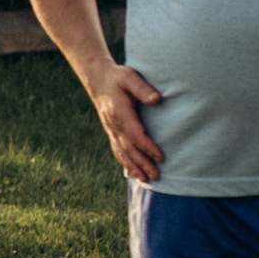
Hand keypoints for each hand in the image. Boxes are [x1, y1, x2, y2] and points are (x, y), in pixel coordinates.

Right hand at [85, 59, 164, 181]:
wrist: (98, 78)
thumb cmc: (117, 77)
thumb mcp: (130, 77)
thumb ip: (143, 88)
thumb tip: (156, 99)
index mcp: (120, 113)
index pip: (135, 135)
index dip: (148, 147)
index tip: (161, 157)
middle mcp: (114, 125)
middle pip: (129, 149)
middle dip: (143, 164)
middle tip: (156, 176)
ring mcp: (111, 129)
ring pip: (122, 153)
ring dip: (133, 168)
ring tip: (145, 180)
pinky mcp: (111, 130)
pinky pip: (117, 150)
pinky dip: (125, 162)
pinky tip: (132, 172)